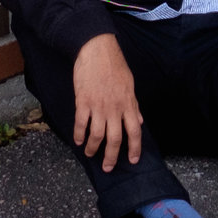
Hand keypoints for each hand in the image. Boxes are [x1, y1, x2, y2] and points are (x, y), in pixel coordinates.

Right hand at [71, 32, 142, 171]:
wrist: (97, 50)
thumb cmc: (115, 65)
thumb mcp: (130, 84)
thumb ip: (134, 105)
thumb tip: (140, 120)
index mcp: (128, 104)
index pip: (135, 131)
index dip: (135, 148)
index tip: (133, 160)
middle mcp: (115, 108)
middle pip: (115, 139)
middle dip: (111, 157)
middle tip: (108, 167)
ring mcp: (98, 106)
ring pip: (97, 135)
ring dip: (93, 148)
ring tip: (90, 154)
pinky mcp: (83, 101)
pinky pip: (81, 124)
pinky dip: (79, 135)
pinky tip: (78, 141)